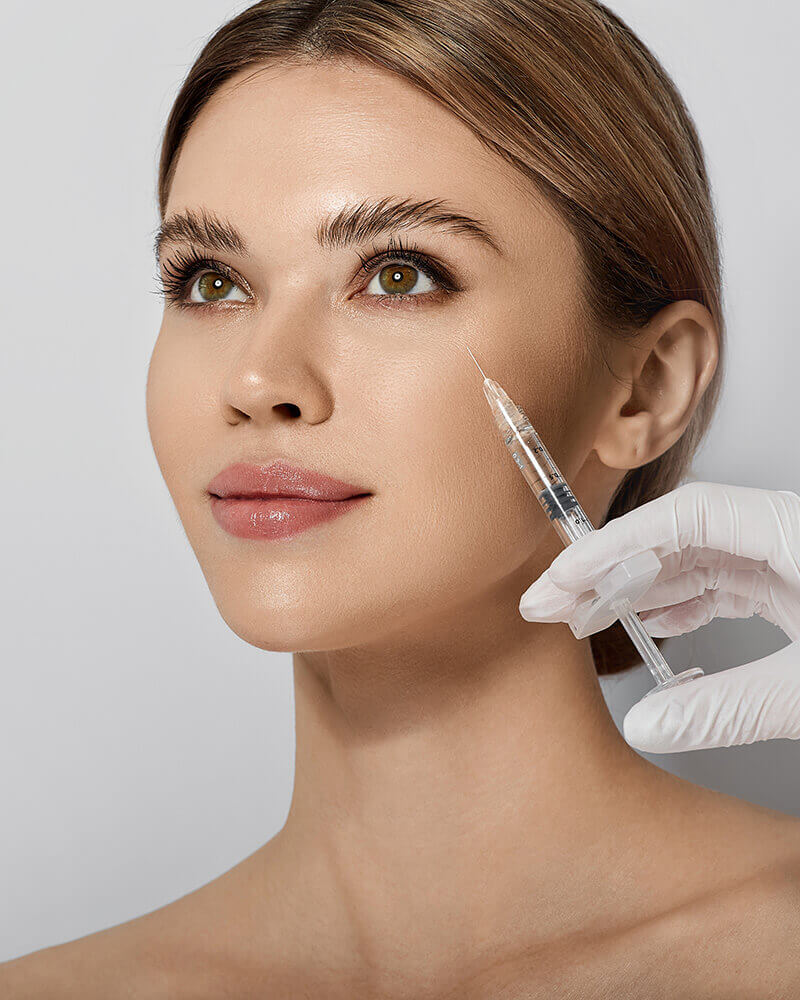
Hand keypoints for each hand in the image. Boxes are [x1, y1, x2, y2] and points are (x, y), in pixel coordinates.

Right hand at [518, 482, 799, 752]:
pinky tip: (651, 623)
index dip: (615, 544)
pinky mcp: (794, 581)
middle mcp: (784, 532)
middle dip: (610, 567)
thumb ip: (729, 707)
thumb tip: (645, 726)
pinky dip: (680, 601)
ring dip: (638, 586)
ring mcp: (788, 554)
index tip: (564, 577)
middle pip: (679, 534)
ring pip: (696, 556)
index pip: (685, 516)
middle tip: (552, 601)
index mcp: (792, 532)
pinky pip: (724, 579)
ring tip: (586, 614)